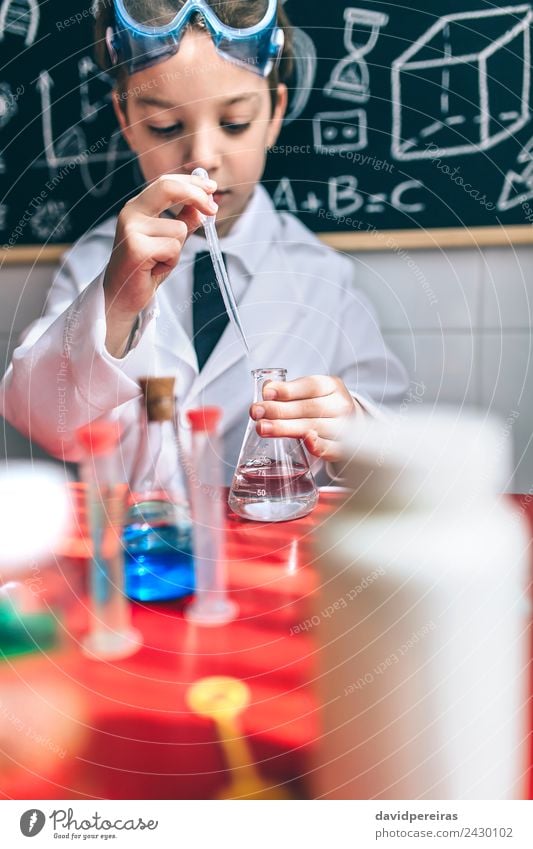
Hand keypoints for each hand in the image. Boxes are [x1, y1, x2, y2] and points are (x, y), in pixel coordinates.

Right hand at [103, 173, 217, 355]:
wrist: (122, 296)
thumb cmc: (145, 269)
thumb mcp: (169, 242)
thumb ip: (183, 223)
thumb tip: (201, 208)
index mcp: (138, 208)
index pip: (166, 183)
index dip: (192, 183)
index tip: (212, 188)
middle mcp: (131, 213)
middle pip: (169, 189)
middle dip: (197, 196)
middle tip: (213, 210)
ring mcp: (131, 229)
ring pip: (178, 229)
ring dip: (178, 250)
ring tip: (160, 261)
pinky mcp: (136, 248)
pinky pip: (173, 248)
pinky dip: (170, 262)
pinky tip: (154, 269)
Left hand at [250, 375, 358, 462]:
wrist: (347, 426)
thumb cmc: (321, 406)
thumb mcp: (309, 392)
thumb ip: (289, 391)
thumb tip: (267, 389)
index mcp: (332, 386)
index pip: (310, 386)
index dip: (288, 390)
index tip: (267, 393)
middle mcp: (340, 406)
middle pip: (309, 408)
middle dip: (279, 410)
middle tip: (256, 412)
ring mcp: (343, 428)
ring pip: (314, 427)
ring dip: (286, 428)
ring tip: (263, 427)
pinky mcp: (342, 448)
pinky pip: (329, 448)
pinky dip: (317, 446)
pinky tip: (305, 442)